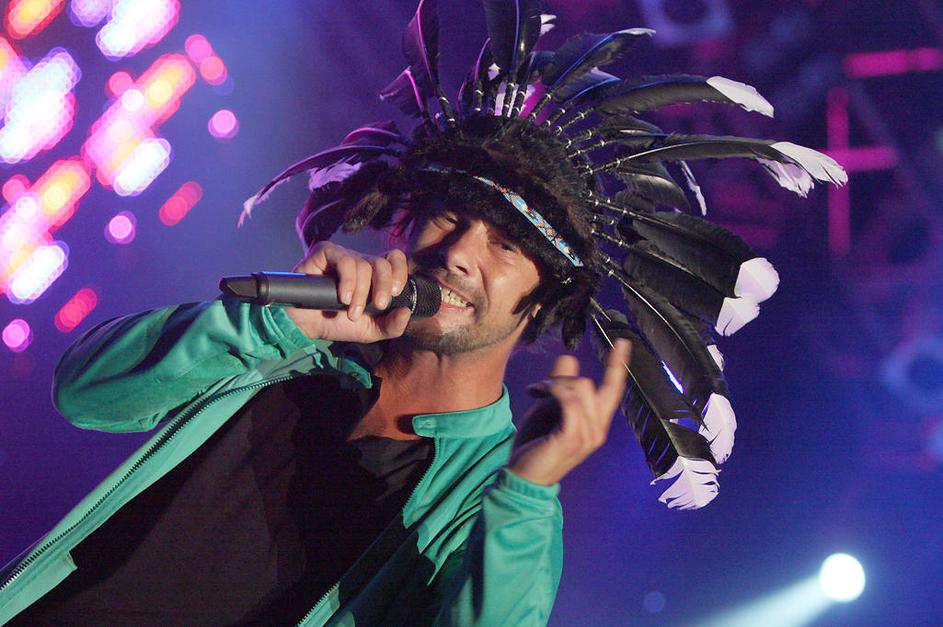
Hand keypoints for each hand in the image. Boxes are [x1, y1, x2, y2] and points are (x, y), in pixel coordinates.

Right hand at [285, 241, 411, 342]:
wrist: (306, 327)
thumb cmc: (337, 323)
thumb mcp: (370, 330)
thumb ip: (391, 326)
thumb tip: (407, 312)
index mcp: (374, 275)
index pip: (394, 259)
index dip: (399, 271)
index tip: (396, 292)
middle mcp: (360, 262)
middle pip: (382, 263)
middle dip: (383, 286)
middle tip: (378, 305)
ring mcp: (343, 256)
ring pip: (363, 264)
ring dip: (361, 292)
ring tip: (351, 311)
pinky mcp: (325, 253)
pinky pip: (344, 259)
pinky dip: (348, 280)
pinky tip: (343, 297)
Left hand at [509, 339, 630, 485]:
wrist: (523, 476)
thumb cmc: (535, 444)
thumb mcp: (548, 409)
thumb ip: (561, 386)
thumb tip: (569, 359)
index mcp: (595, 422)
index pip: (613, 390)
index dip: (618, 366)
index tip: (623, 343)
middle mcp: (597, 429)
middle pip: (590, 384)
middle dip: (562, 378)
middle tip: (540, 387)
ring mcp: (588, 435)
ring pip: (579, 389)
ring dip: (553, 384)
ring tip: (537, 391)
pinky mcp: (573, 438)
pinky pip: (569, 400)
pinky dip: (553, 390)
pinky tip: (538, 392)